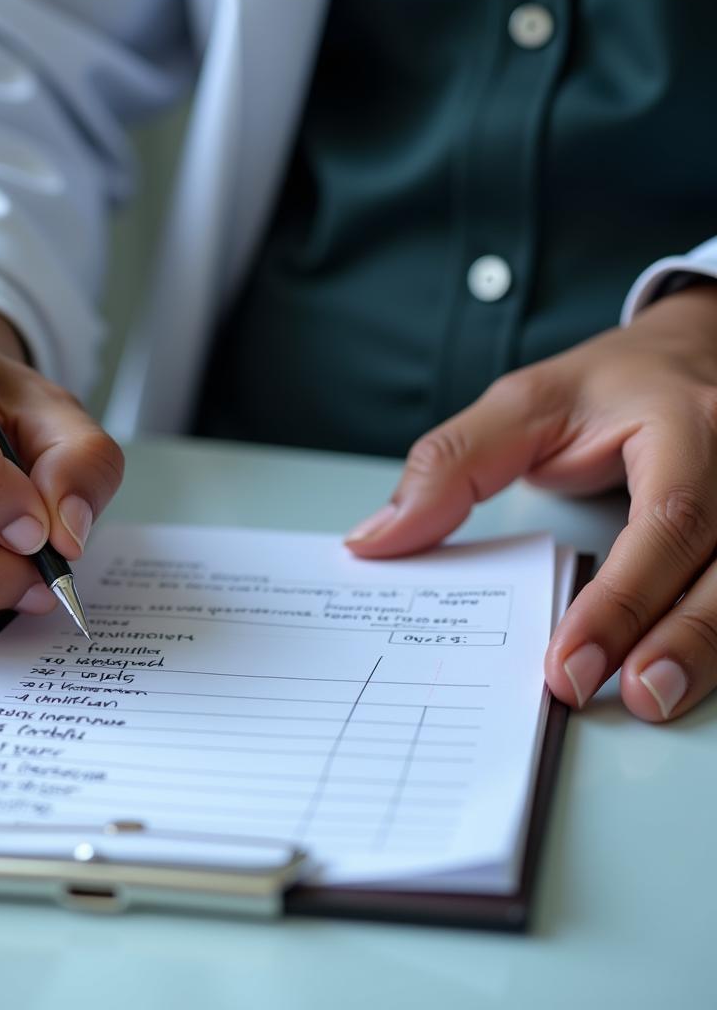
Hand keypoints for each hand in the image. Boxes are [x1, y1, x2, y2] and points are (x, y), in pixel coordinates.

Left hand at [344, 282, 716, 722]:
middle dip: (678, 641)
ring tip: (651, 699)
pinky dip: (711, 634)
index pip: (666, 520)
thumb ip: (452, 466)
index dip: (622, 599)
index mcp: (685, 424)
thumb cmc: (609, 388)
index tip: (567, 663)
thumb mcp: (523, 406)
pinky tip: (678, 670)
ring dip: (703, 652)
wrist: (689, 359)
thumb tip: (375, 541)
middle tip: (625, 697)